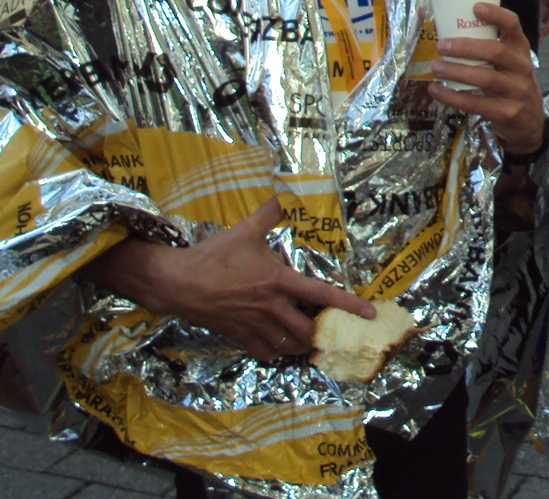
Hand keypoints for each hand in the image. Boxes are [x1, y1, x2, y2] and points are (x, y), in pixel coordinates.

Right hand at [85, 197, 374, 361]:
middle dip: (323, 333)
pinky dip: (275, 352)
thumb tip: (281, 197)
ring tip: (310, 341)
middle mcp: (273, 307)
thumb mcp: (244, 230)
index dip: (349, 305)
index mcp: (280, 281)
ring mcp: (256, 325)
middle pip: (309, 330)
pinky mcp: (239, 336)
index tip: (369, 313)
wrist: (178, 282)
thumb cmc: (214, 256)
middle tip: (331, 330)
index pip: (323, 294)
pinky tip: (278, 347)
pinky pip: (265, 352)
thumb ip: (267, 214)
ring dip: (302, 345)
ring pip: (289, 345)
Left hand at [430, 2, 544, 154]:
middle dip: (465, 47)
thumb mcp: (509, 62)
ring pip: (485, 78)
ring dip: (456, 71)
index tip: (475, 7)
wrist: (529, 121)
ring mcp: (516, 91)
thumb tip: (445, 26)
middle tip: (441, 45)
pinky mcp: (506, 112)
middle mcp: (522, 67)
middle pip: (495, 52)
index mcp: (520, 49)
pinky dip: (451, 96)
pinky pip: (475, 104)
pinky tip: (435, 89)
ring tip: (436, 67)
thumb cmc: (511, 82)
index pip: (513, 26)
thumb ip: (488, 47)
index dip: (496, 14)